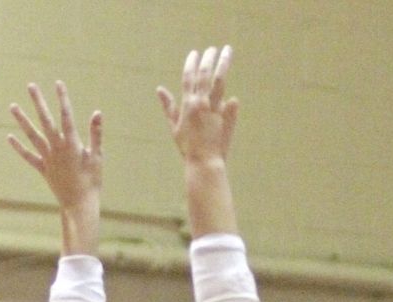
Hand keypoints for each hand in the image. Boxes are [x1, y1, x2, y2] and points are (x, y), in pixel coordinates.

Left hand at [8, 82, 102, 212]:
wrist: (79, 204)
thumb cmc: (92, 182)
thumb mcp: (97, 157)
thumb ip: (95, 134)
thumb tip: (97, 113)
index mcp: (71, 144)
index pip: (66, 116)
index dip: (62, 99)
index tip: (58, 83)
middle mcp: (56, 148)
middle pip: (45, 120)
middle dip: (39, 102)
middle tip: (31, 86)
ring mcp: (47, 158)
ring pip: (32, 135)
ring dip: (22, 120)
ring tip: (12, 106)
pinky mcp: (43, 169)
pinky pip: (28, 156)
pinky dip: (19, 147)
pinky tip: (9, 137)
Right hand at [157, 46, 237, 165]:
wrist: (203, 162)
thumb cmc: (188, 146)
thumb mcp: (174, 125)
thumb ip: (168, 106)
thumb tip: (159, 89)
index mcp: (187, 104)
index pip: (188, 77)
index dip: (191, 63)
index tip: (195, 52)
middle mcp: (200, 103)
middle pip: (204, 75)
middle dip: (208, 59)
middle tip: (212, 49)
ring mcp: (214, 110)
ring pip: (218, 82)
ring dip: (222, 65)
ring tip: (227, 52)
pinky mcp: (225, 117)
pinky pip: (229, 102)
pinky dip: (230, 97)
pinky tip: (233, 95)